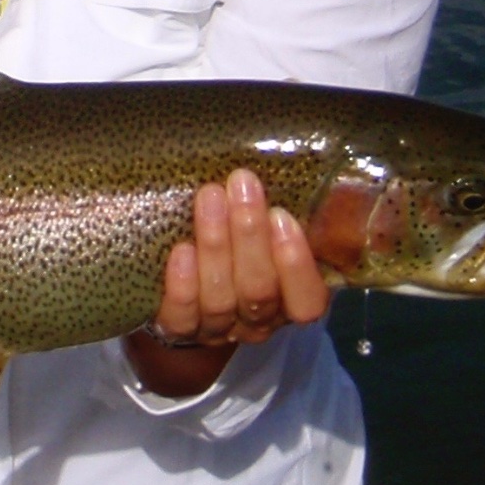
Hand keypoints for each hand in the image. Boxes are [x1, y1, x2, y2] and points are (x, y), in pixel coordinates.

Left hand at [124, 168, 329, 396]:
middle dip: (250, 235)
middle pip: (259, 291)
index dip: (297, 265)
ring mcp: (216, 327)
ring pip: (220, 299)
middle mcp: (256, 320)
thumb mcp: (266, 229)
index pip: (308, 300)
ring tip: (210, 196)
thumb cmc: (237, 241)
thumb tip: (292, 156)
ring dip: (216, 245)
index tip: (282, 216)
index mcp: (288, 299)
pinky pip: (180, 316)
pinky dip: (182, 285)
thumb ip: (276, 210)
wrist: (183, 284)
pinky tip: (181, 250)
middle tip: (242, 183)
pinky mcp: (177, 328)